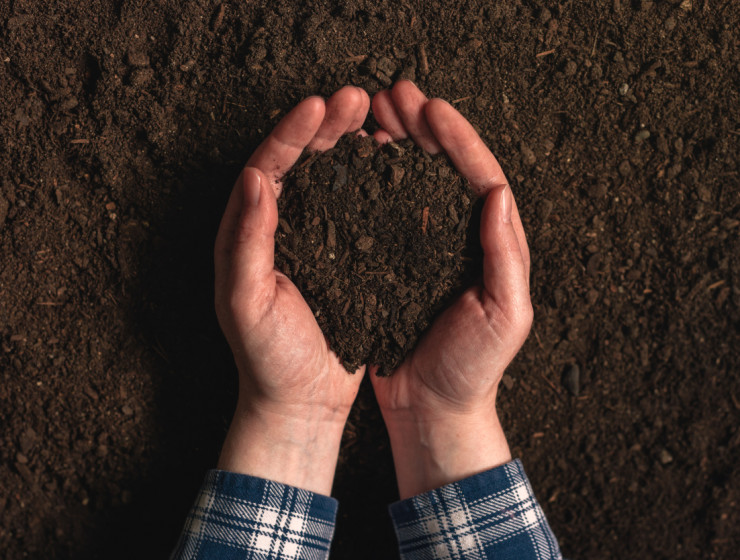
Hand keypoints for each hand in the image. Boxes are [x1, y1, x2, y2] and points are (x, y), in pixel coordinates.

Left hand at [213, 86, 369, 494]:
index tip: (321, 106)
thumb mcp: (247, 304)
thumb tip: (253, 178)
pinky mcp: (340, 255)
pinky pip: (353, 206)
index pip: (265, 166)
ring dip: (349, 144)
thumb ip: (246, 243)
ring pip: (328, 177)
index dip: (292, 133)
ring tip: (376, 118)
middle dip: (325, 126)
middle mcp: (276, 227)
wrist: (299, 400)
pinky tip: (391, 163)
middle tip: (356, 98)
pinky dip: (369, 180)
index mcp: (246, 232)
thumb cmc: (267, 359)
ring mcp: (311, 238)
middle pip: (297, 161)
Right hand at [369, 81, 532, 497]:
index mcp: (491, 243)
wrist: (433, 407)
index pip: (479, 176)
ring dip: (395, 142)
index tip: (430, 109)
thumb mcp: (505, 317)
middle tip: (394, 94)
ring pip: (411, 180)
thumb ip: (506, 257)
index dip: (456, 139)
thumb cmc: (472, 369)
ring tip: (373, 113)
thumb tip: (500, 193)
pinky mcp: (392, 260)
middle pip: (443, 167)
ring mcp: (423, 245)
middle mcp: (458, 236)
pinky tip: (356, 159)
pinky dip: (372, 179)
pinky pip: (382, 209)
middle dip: (422, 127)